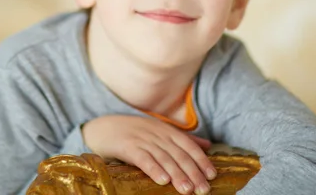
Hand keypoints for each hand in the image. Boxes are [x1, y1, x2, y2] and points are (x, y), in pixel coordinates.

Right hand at [82, 115, 215, 193]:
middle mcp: (157, 133)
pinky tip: (162, 180)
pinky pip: (143, 158)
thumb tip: (207, 145)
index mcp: (166, 130)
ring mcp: (142, 139)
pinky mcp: (128, 147)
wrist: (103, 127)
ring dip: (177, 174)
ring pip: (164, 158)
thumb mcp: (160, 131)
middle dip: (192, 172)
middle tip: (203, 189)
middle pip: (178, 154)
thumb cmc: (134, 132)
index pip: (188, 145)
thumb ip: (183, 139)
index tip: (212, 175)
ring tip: (187, 190)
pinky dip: (154, 169)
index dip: (201, 160)